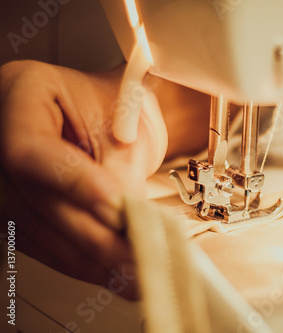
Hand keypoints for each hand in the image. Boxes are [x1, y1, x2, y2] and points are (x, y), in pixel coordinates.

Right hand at [0, 60, 208, 298]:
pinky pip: (41, 241)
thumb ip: (117, 171)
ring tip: (132, 272)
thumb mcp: (125, 125)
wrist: (114, 116)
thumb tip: (123, 225)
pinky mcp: (14, 207)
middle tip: (136, 254)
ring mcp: (1, 175)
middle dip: (91, 234)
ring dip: (88, 258)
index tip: (117, 208)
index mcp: (22, 91)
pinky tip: (111, 272)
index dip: (74, 183)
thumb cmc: (119, 109)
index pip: (31, 149)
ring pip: (36, 229)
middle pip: (33, 198)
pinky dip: (79, 260)